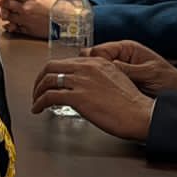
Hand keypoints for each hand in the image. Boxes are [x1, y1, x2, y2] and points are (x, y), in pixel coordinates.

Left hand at [30, 56, 153, 141]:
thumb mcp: (115, 79)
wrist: (140, 114)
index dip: (53, 72)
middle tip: (37, 90)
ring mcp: (81, 81)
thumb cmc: (131, 103)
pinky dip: (39, 103)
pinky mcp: (77, 97)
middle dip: (40, 79)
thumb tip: (84, 85)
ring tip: (36, 101)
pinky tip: (38, 109)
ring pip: (47, 81)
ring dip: (37, 92)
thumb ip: (98, 77)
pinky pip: (49, 97)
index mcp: (97, 62)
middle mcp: (87, 68)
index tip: (50, 81)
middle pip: (51, 67)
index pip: (65, 61)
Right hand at [89, 41, 176, 93]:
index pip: (99, 50)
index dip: (93, 61)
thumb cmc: (169, 80)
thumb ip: (127, 69)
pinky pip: (101, 81)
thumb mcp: (149, 73)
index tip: (92, 72)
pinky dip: (98, 87)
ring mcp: (117, 69)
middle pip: (92, 59)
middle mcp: (119, 57)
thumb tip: (106, 67)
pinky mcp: (117, 81)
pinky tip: (98, 93)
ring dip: (93, 79)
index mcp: (126, 49)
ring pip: (94, 71)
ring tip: (92, 88)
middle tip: (89, 82)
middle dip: (89, 70)